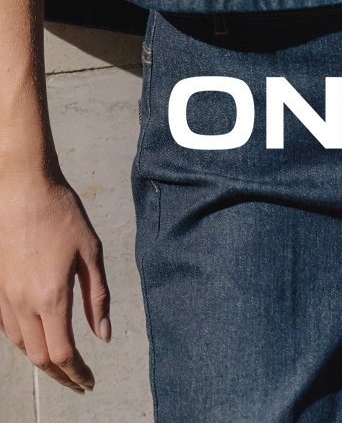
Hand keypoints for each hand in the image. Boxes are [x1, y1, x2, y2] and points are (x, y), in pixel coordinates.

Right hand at [0, 166, 110, 391]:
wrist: (22, 187)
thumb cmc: (60, 213)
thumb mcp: (90, 251)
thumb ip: (97, 297)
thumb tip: (104, 335)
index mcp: (51, 296)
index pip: (63, 354)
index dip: (77, 373)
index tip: (90, 381)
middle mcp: (24, 303)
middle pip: (41, 358)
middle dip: (61, 375)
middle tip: (80, 380)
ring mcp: (6, 296)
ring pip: (22, 346)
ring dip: (43, 361)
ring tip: (62, 364)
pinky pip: (8, 328)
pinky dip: (25, 342)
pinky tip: (38, 338)